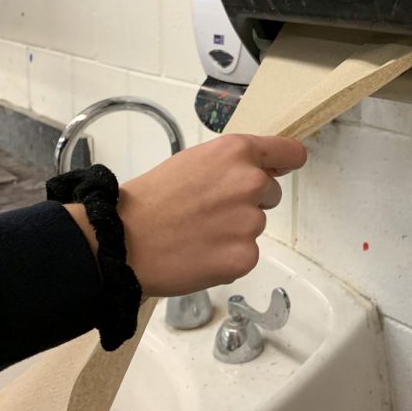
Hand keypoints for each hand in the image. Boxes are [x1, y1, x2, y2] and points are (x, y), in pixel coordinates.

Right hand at [66, 134, 306, 296]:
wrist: (122, 241)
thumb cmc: (151, 199)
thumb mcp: (193, 162)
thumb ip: (231, 164)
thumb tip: (264, 169)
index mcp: (236, 152)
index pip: (289, 152)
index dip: (285, 162)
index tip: (284, 168)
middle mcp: (250, 182)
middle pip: (270, 193)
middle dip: (248, 202)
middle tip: (208, 211)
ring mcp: (251, 221)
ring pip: (256, 225)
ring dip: (235, 231)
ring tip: (198, 233)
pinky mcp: (245, 256)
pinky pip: (247, 255)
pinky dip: (228, 258)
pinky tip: (200, 254)